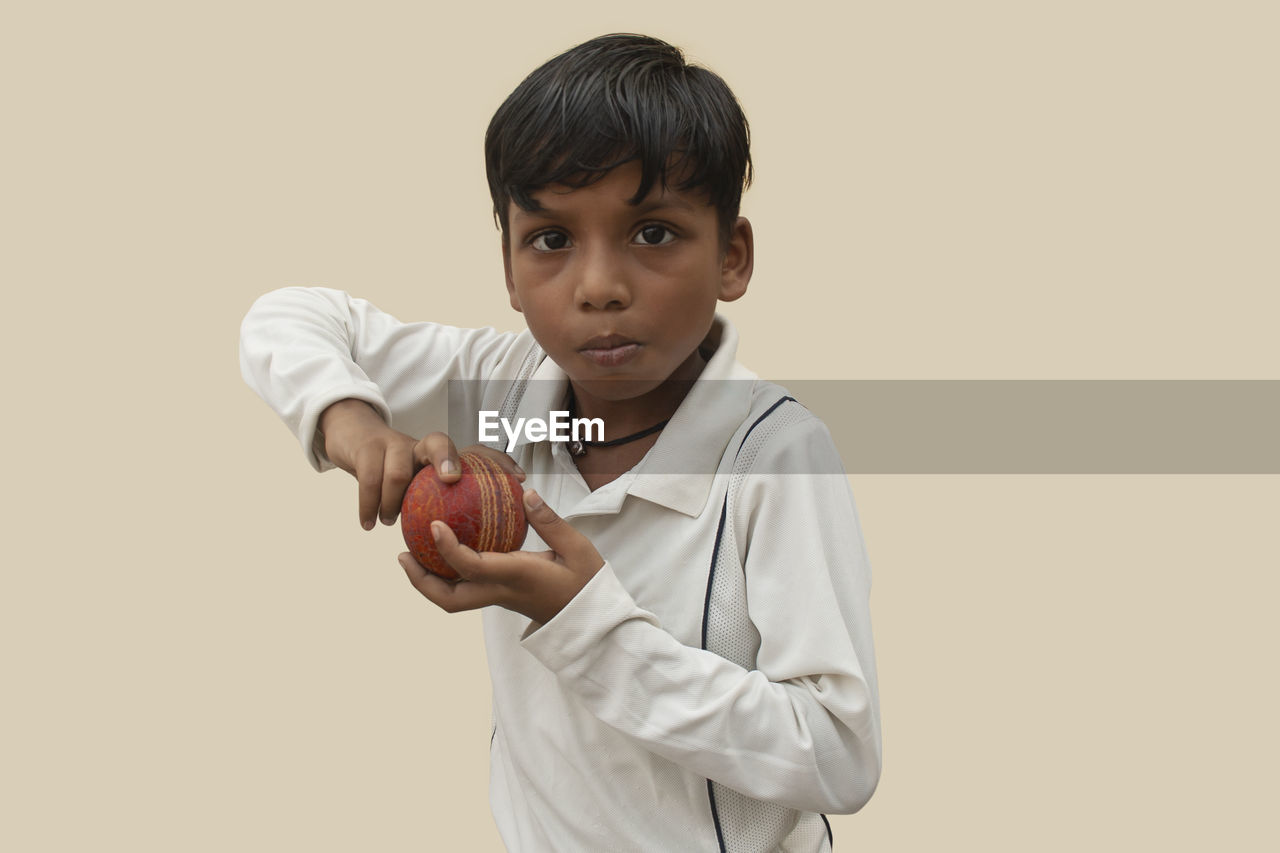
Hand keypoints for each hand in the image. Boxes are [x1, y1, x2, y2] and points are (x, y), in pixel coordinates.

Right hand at [318, 399, 523, 530]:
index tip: (517, 478)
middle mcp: (419, 445)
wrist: (353, 438)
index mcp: (438, 455)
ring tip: (390, 522)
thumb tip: (488, 538)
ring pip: (397, 471)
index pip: (474, 449)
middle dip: (447, 459)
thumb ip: (446, 504)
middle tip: (451, 481)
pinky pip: (369, 480)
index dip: (497, 460)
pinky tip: (369, 525)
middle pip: (436, 441)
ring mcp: (391, 444)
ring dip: (393, 500)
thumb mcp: (419, 483)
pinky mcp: (366, 450)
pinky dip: (368, 505)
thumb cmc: (395, 472)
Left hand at [398, 489, 603, 624]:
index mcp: (517, 577)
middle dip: (420, 580)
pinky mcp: (500, 596)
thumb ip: (549, 521)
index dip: (448, 547)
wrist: (591, 620)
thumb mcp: (576, 548)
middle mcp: (501, 591)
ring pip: (451, 599)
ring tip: (411, 555)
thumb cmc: (587, 583)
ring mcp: (499, 597)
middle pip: (449, 599)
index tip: (433, 525)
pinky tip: (443, 553)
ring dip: (427, 581)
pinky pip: (464, 590)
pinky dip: (446, 575)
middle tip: (403, 554)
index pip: (473, 567)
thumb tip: (525, 493)